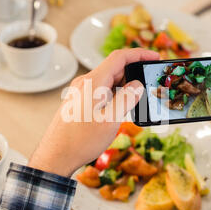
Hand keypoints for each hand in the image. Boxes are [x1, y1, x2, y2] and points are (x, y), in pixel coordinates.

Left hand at [28, 49, 159, 176]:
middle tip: (150, 82)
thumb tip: (138, 85)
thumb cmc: (80, 140)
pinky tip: (121, 108)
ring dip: (125, 85)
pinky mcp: (80, 102)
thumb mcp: (110, 119)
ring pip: (108, 80)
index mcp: (93, 82)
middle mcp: (85, 83)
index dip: (139, 54)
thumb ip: (126, 98)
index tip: (154, 57)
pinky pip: (101, 91)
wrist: (56, 156)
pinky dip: (115, 94)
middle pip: (114, 68)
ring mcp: (81, 92)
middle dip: (134, 72)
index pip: (119, 57)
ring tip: (138, 99)